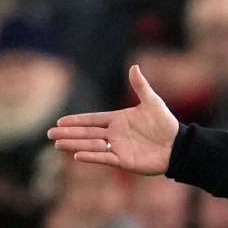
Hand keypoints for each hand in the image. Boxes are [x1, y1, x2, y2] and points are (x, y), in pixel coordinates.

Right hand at [47, 64, 178, 175]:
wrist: (178, 146)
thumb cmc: (166, 124)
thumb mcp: (152, 102)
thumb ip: (141, 86)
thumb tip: (134, 66)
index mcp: (118, 120)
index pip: (92, 119)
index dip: (76, 120)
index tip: (60, 121)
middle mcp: (114, 134)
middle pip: (86, 133)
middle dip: (68, 133)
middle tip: (50, 133)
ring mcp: (118, 148)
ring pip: (91, 145)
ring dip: (75, 144)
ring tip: (57, 144)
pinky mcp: (124, 161)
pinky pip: (104, 158)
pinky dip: (92, 156)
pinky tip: (77, 155)